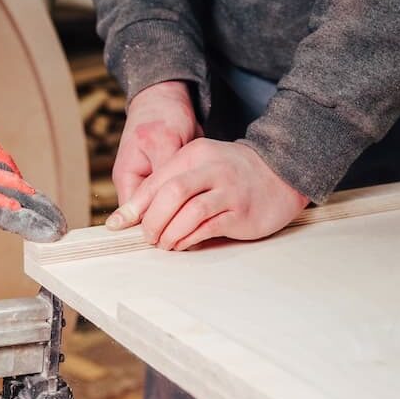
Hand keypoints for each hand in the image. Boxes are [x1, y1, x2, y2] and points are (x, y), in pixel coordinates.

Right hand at [107, 81, 201, 227]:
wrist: (168, 98)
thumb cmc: (161, 115)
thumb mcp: (165, 142)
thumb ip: (164, 173)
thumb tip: (168, 202)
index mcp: (128, 178)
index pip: (135, 216)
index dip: (155, 227)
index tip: (177, 235)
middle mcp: (138, 186)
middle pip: (150, 218)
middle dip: (171, 225)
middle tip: (195, 232)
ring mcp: (154, 185)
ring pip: (167, 211)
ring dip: (183, 216)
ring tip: (203, 223)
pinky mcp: (170, 182)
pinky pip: (179, 201)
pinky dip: (191, 204)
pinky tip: (207, 209)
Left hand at [118, 139, 307, 248]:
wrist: (282, 172)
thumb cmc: (233, 174)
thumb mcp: (200, 166)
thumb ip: (170, 184)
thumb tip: (135, 213)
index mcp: (195, 154)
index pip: (156, 181)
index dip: (134, 206)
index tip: (118, 224)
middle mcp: (211, 168)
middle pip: (170, 194)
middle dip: (152, 221)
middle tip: (148, 237)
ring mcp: (228, 190)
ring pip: (189, 212)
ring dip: (170, 233)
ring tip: (164, 243)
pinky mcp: (241, 212)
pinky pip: (207, 228)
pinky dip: (189, 239)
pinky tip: (182, 244)